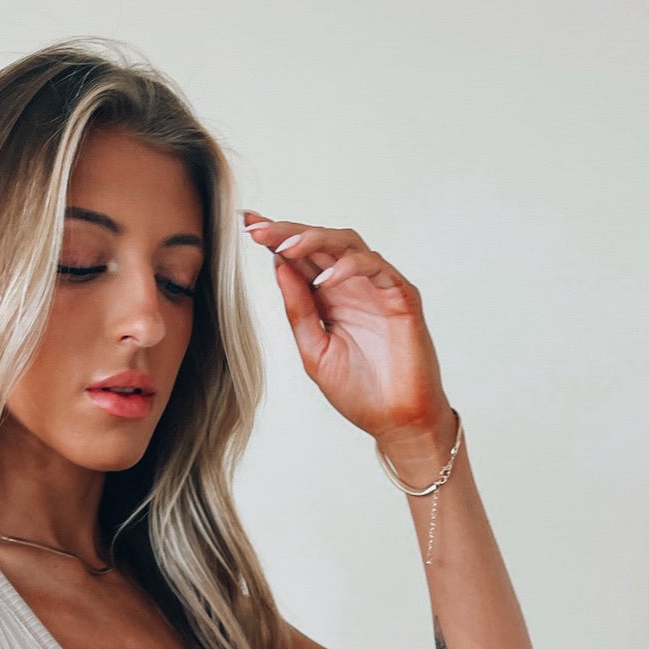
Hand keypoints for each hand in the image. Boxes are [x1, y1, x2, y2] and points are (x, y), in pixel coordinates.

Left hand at [242, 209, 453, 448]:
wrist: (395, 421)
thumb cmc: (359, 391)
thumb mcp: (314, 351)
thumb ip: (298, 311)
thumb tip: (278, 268)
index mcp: (328, 298)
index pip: (299, 259)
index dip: (274, 240)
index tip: (246, 227)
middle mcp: (351, 286)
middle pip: (319, 243)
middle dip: (287, 233)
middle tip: (259, 230)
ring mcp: (377, 287)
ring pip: (347, 244)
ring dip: (315, 240)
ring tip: (287, 247)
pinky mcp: (401, 295)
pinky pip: (375, 268)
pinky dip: (348, 267)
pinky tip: (324, 279)